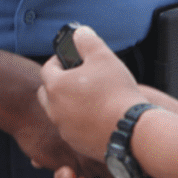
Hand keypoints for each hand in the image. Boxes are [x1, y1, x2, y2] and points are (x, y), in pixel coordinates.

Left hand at [39, 26, 147, 161]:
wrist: (131, 130)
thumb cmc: (116, 93)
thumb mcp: (103, 56)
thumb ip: (87, 41)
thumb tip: (80, 33)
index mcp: (56, 87)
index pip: (47, 69)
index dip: (58, 60)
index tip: (71, 59)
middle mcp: (55, 110)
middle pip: (47, 93)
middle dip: (58, 83)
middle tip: (77, 78)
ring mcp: (64, 129)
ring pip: (59, 112)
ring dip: (68, 103)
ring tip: (89, 97)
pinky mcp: (76, 143)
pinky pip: (71, 128)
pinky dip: (79, 121)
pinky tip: (97, 115)